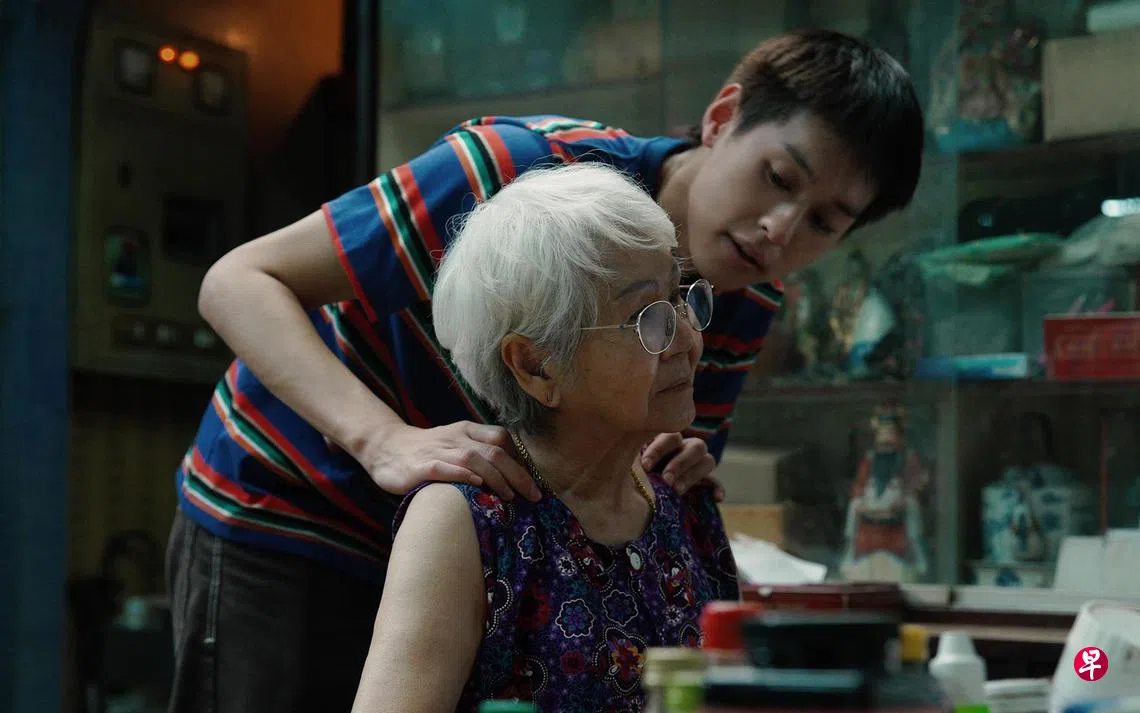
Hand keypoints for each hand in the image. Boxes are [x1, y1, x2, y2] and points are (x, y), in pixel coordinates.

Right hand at [353, 422, 541, 501]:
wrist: (385, 447)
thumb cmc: (427, 451)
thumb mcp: (455, 444)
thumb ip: (479, 454)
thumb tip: (512, 476)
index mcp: (466, 430)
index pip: (501, 438)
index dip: (520, 460)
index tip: (533, 483)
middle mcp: (456, 437)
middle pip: (494, 451)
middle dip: (518, 474)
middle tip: (532, 496)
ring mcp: (438, 450)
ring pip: (474, 458)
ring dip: (496, 478)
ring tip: (509, 497)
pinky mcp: (421, 466)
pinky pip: (445, 468)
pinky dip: (462, 475)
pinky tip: (476, 486)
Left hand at [639, 433, 723, 500]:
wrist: (639, 492)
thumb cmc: (635, 473)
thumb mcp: (634, 463)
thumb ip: (636, 459)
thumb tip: (633, 462)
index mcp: (668, 439)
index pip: (671, 436)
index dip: (659, 449)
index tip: (645, 466)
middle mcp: (686, 447)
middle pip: (696, 446)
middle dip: (679, 464)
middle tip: (665, 480)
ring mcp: (698, 464)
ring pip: (708, 461)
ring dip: (692, 475)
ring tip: (677, 491)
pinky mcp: (705, 482)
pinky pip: (716, 482)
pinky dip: (717, 489)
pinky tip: (716, 498)